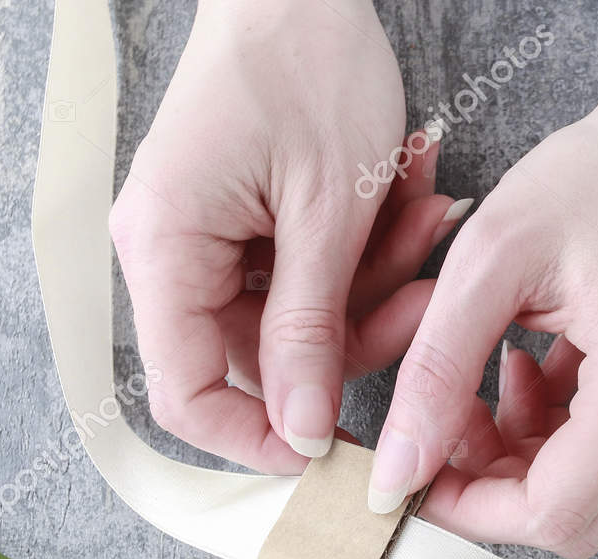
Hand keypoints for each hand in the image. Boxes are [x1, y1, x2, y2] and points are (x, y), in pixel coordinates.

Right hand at [109, 0, 461, 472]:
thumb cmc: (308, 70)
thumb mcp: (327, 212)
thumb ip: (309, 331)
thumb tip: (302, 432)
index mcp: (166, 249)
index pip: (188, 391)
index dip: (262, 437)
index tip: (342, 450)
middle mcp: (174, 252)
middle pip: (263, 358)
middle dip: (361, 333)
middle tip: (430, 293)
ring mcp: (213, 238)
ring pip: (305, 320)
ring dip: (379, 283)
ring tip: (426, 215)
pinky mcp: (253, 224)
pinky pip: (316, 275)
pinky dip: (371, 253)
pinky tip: (412, 202)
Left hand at [368, 47, 597, 557]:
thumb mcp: (490, 260)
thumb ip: (434, 371)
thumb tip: (397, 468)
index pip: (554, 512)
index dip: (471, 510)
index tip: (415, 477)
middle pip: (579, 521)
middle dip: (494, 491)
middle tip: (441, 429)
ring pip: (596, 498)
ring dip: (521, 463)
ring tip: (478, 387)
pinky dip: (557, 439)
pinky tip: (526, 372)